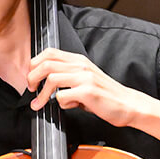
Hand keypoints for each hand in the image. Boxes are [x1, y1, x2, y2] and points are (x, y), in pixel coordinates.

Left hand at [27, 48, 147, 127]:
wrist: (128, 104)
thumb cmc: (106, 94)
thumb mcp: (86, 79)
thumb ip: (68, 76)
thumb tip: (45, 82)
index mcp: (79, 60)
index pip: (49, 52)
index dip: (35, 64)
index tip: (32, 77)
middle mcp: (81, 66)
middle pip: (45, 64)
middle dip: (32, 78)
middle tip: (31, 90)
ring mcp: (85, 78)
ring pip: (51, 79)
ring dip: (42, 94)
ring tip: (40, 104)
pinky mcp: (87, 92)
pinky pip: (62, 96)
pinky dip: (60, 103)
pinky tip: (69, 106)